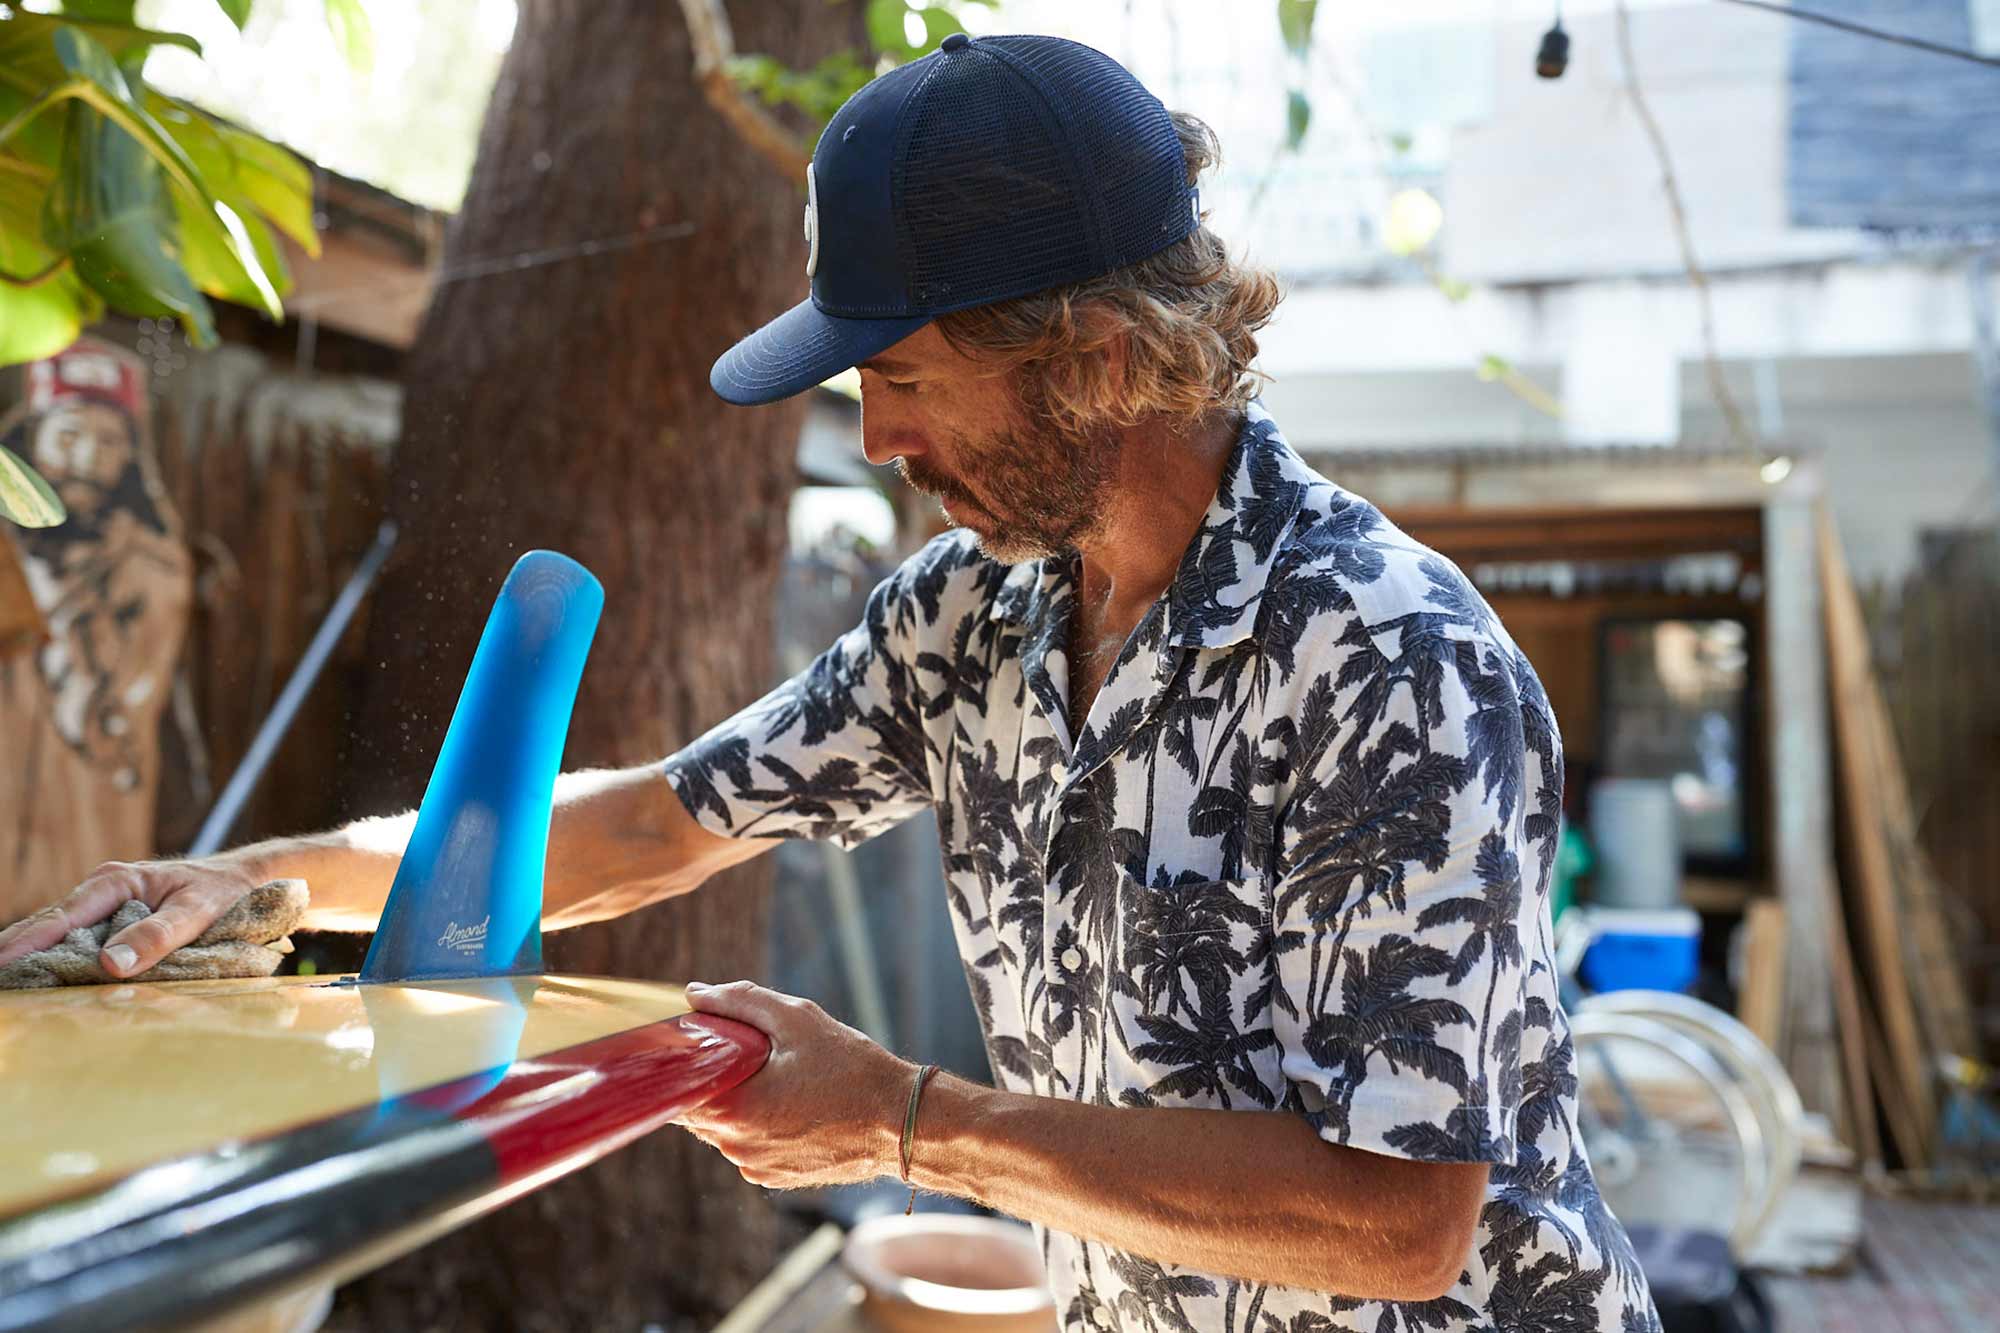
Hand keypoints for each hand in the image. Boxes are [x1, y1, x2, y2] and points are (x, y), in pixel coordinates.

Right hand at [0, 859, 263, 978]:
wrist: (244, 881)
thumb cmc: (223, 892)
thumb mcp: (196, 913)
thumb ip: (157, 936)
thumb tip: (111, 964)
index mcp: (117, 881)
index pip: (62, 917)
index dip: (26, 942)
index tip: (0, 961)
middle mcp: (103, 890)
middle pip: (50, 925)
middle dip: (17, 950)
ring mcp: (105, 905)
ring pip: (60, 934)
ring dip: (35, 957)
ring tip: (9, 981)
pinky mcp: (112, 921)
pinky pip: (79, 941)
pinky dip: (58, 958)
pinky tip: (40, 977)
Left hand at [674, 980, 914, 1190]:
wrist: (902, 1124)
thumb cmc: (852, 1069)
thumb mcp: (798, 1020)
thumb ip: (740, 1001)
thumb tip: (696, 995)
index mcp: (733, 1110)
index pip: (675, 1087)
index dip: (679, 1062)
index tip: (693, 1042)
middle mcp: (736, 1147)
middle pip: (697, 1108)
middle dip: (712, 1079)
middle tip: (743, 1052)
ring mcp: (755, 1167)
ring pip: (723, 1129)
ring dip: (736, 1102)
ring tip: (775, 1078)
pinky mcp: (775, 1178)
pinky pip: (749, 1146)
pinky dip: (759, 1125)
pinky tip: (791, 1104)